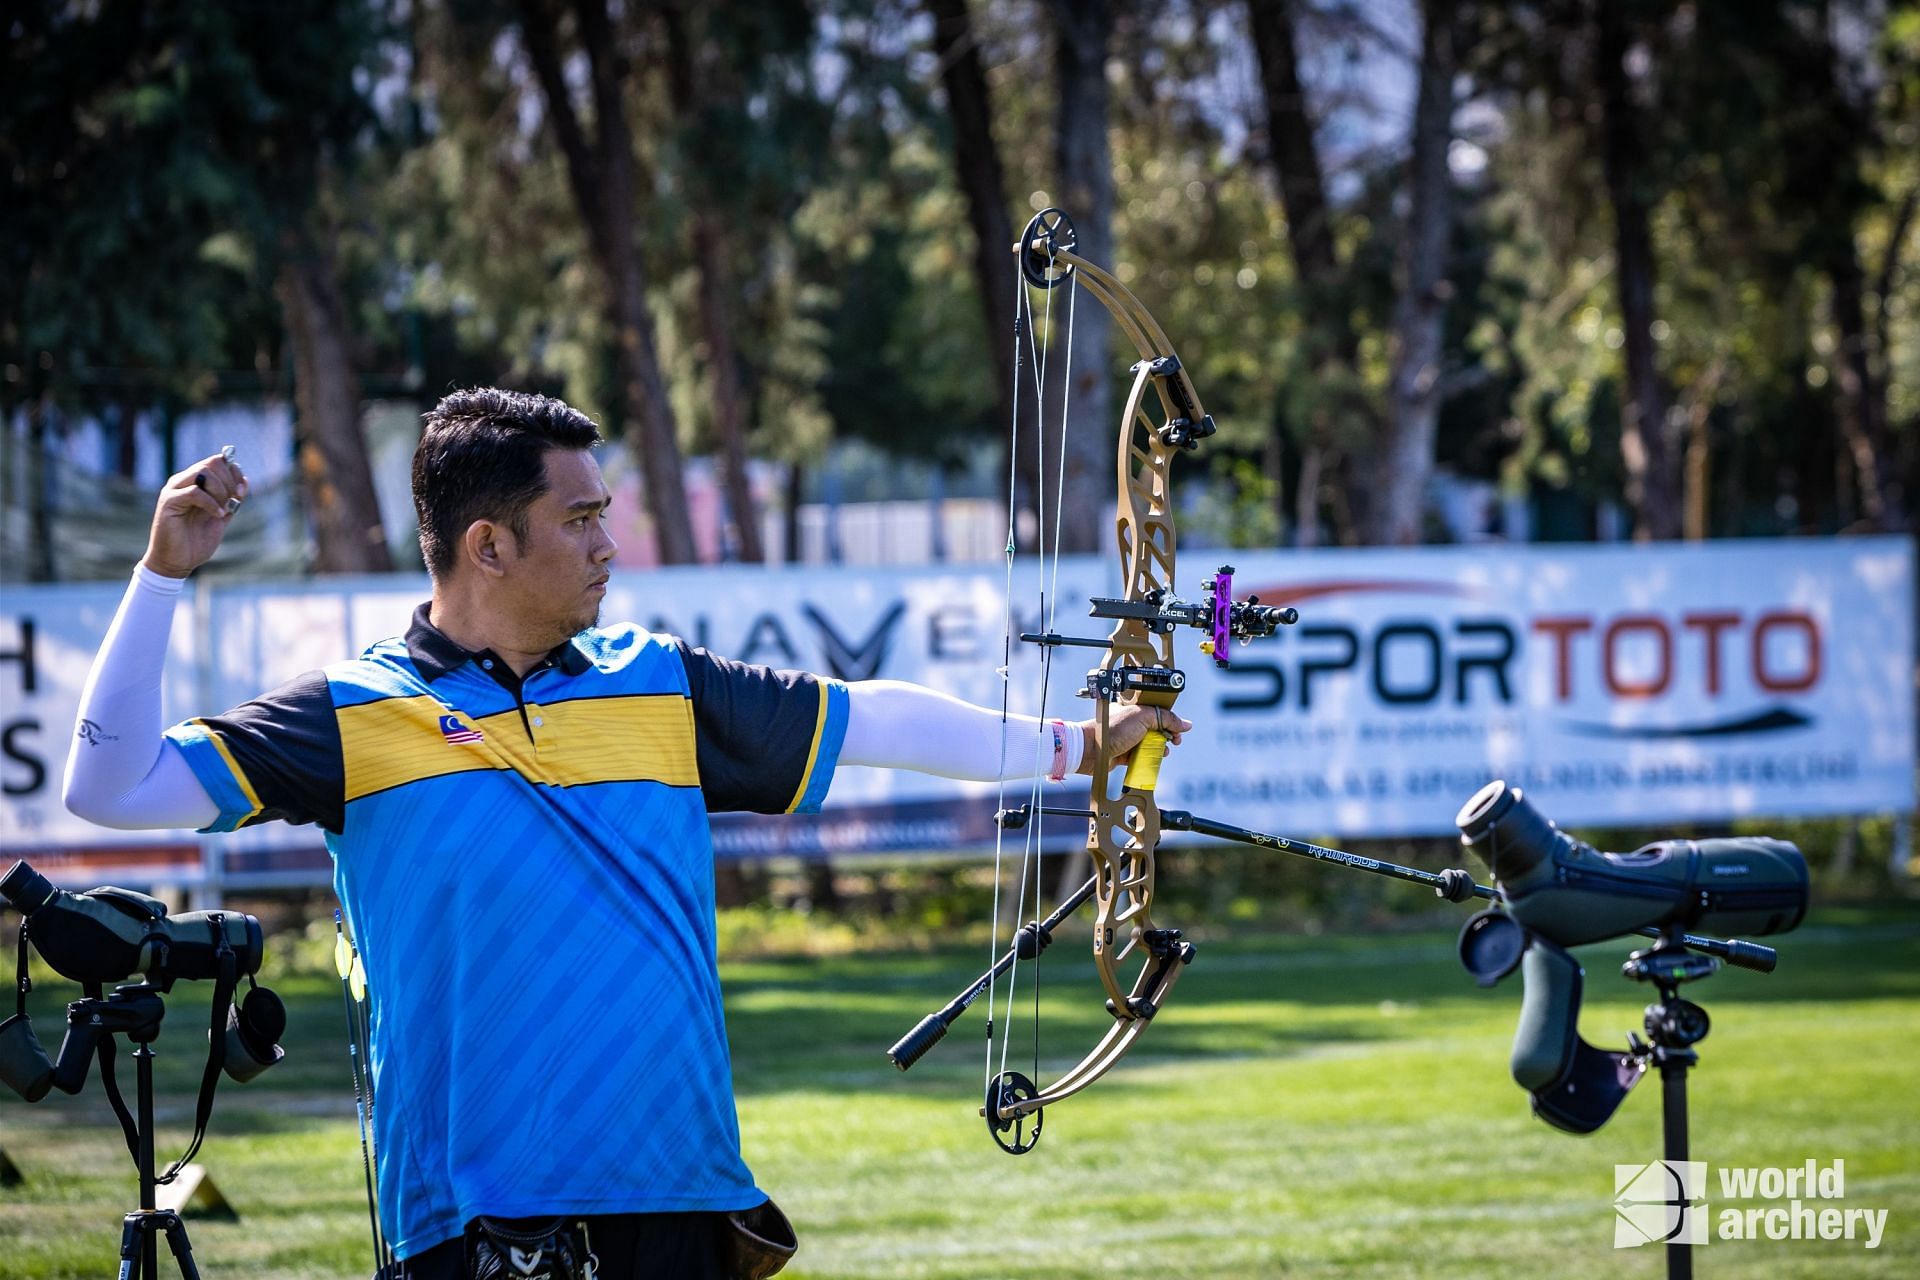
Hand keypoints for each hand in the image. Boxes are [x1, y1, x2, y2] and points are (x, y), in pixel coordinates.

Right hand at [141, 450, 248, 578]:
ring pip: (202, 472)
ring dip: (220, 490)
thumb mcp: (221, 516)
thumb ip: (231, 500)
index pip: (217, 461)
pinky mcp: (169, 502)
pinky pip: (193, 492)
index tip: (242, 491)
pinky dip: (210, 502)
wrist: (177, 561)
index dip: (234, 472)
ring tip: (223, 510)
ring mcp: (174, 490)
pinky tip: (217, 515)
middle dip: (229, 481)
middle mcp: (183, 481)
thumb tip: (244, 481)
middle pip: (211, 463)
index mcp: (195, 483)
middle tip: (233, 500)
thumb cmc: (196, 540)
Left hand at [1076, 702, 1191, 775]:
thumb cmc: (1112, 730)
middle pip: (1157, 729)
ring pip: (1150, 744)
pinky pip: (1141, 757)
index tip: (1179, 729)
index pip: (1159, 712)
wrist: (1091, 750)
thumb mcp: (1143, 717)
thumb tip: (1186, 724)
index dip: (1171, 721)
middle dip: (1168, 736)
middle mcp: (1132, 723)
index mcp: (1135, 709)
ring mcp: (1128, 739)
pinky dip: (1148, 759)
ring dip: (1159, 749)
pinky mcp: (1124, 754)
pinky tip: (1152, 760)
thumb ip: (1166, 718)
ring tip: (1162, 752)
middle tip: (1174, 741)